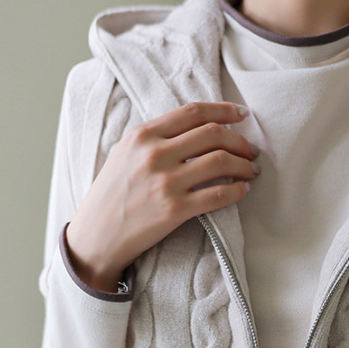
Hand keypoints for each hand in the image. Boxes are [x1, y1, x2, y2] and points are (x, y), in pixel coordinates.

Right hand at [65, 100, 260, 289]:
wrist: (96, 236)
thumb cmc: (111, 196)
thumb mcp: (125, 154)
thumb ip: (155, 139)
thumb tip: (194, 130)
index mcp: (143, 135)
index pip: (193, 113)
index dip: (223, 111)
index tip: (242, 115)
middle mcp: (155, 154)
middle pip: (213, 134)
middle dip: (240, 140)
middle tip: (252, 149)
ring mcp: (166, 182)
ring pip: (220, 162)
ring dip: (244, 165)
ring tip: (252, 170)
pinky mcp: (175, 210)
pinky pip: (218, 195)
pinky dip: (237, 191)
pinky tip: (243, 191)